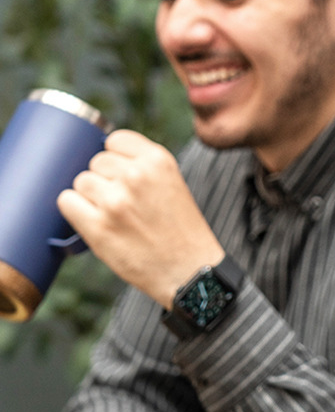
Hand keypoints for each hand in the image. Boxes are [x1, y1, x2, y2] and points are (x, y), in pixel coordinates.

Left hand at [57, 130, 224, 308]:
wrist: (190, 271)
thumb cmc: (182, 232)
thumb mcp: (173, 185)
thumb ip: (143, 167)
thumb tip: (103, 158)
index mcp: (158, 161)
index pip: (115, 140)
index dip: (117, 159)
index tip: (125, 176)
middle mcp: (135, 176)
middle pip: (97, 162)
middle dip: (106, 180)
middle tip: (125, 204)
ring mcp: (115, 200)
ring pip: (81, 181)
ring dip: (92, 197)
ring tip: (115, 217)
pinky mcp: (98, 226)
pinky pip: (67, 201)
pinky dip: (76, 211)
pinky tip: (97, 223)